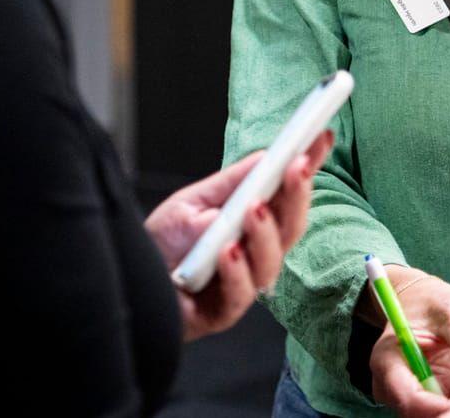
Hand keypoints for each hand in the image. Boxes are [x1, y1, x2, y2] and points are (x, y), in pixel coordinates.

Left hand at [144, 130, 332, 340]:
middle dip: (297, 194)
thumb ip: (230, 184)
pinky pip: (239, 294)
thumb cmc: (164, 243)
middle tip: (297, 166)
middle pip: (291, 226)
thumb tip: (267, 157)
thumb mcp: (194, 202)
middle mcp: (257, 253)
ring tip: (253, 209)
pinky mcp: (223, 312)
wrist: (128, 280)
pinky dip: (236, 270)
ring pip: (271, 262)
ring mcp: (243, 283)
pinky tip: (228, 251)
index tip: (321, 137)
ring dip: (265, 233)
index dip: (309, 166)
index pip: (289, 193)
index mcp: (255, 223)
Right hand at [365, 268, 449, 416]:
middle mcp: (390, 382)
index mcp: (387, 359)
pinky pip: (439, 410)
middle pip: (416, 413)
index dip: (434, 406)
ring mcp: (406, 392)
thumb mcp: (449, 310)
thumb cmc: (430, 301)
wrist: (420, 302)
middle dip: (446, 410)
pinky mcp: (423, 396)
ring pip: (429, 414)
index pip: (406, 396)